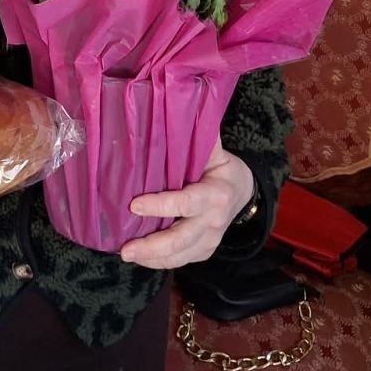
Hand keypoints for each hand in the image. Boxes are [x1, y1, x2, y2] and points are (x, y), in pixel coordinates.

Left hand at [120, 140, 255, 268]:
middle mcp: (214, 221)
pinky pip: (181, 261)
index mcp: (216, 195)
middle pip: (181, 239)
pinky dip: (159, 262)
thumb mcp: (215, 151)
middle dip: (151, 246)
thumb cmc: (221, 168)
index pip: (185, 203)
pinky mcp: (204, 251)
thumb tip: (179, 108)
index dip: (161, 206)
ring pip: (179, 255)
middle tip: (125, 249)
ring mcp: (210, 240)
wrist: (244, 193)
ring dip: (151, 258)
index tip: (134, 205)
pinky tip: (140, 258)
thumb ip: (198, 138)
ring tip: (126, 255)